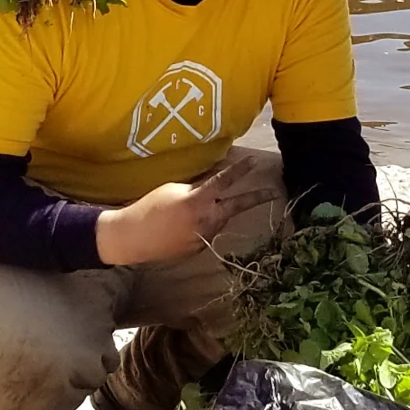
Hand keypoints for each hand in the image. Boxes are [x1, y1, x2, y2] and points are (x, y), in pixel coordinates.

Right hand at [94, 151, 272, 265]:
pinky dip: (205, 224)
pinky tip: (186, 225)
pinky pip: (209, 232)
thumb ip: (196, 187)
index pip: (224, 181)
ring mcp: (205, 236)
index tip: (254, 162)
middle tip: (274, 192)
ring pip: (222, 219)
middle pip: (238, 206)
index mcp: (199, 201)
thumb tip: (212, 185)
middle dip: (257, 198)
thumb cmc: (149, 208)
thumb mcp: (173, 189)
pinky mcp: (200, 248)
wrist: (134, 237)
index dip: (240, 170)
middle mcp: (207, 220)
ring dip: (221, 211)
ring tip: (201, 207)